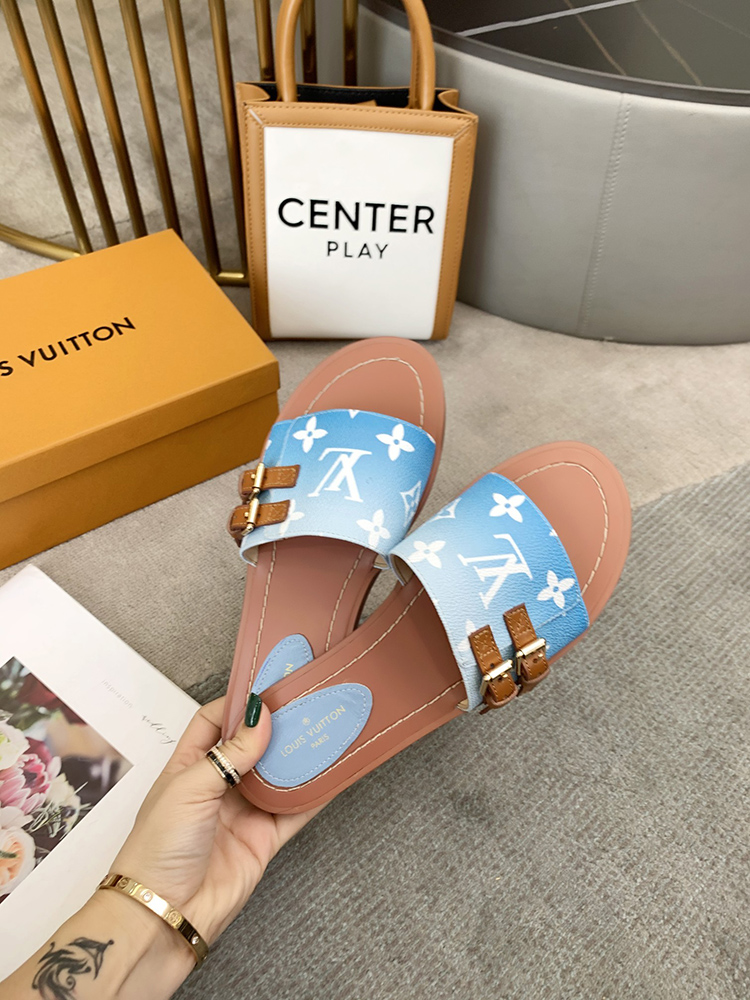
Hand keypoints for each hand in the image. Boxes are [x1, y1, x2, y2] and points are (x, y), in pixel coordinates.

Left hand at [113, 695, 320, 944]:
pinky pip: (294, 810)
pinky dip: (313, 794)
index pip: (215, 721)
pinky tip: (332, 774)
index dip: (240, 704)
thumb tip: (261, 717)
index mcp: (189, 765)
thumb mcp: (189, 787)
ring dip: (298, 756)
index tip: (269, 687)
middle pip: (253, 746)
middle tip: (305, 703)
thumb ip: (229, 753)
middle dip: (277, 726)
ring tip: (323, 729)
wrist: (165, 914)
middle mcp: (217, 785)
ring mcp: (242, 812)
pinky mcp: (263, 839)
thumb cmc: (157, 848)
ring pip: (277, 775)